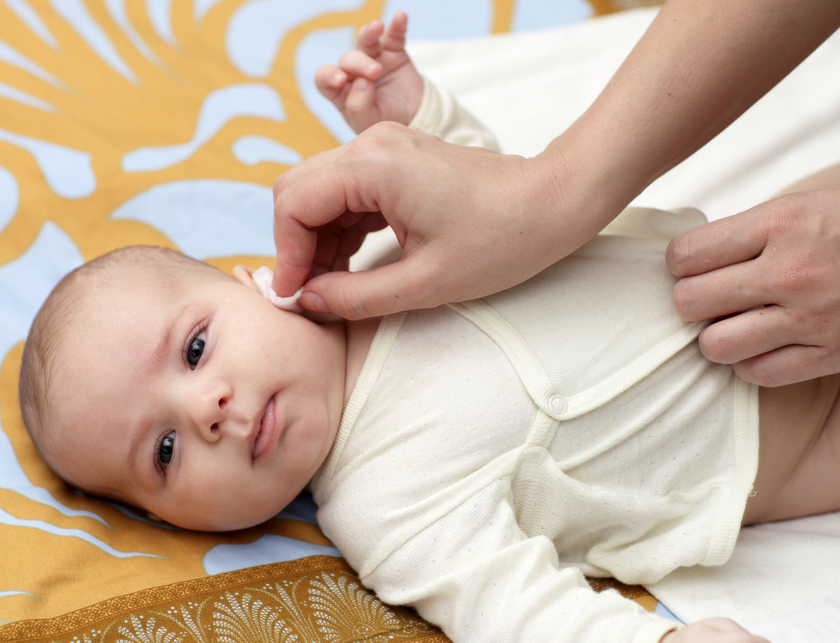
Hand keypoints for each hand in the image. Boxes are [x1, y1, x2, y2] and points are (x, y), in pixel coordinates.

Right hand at [271, 122, 591, 317]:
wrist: (552, 203)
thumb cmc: (501, 239)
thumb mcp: (425, 283)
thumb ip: (356, 296)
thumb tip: (308, 301)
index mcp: (374, 166)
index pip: (295, 203)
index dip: (286, 255)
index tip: (296, 297)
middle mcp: (372, 145)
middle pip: (299, 190)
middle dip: (297, 246)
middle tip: (310, 294)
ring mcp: (384, 148)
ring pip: (320, 192)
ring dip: (318, 240)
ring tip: (333, 287)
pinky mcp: (397, 160)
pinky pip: (348, 192)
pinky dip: (341, 228)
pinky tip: (352, 266)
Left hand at [315, 11, 423, 133]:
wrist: (414, 118)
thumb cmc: (385, 121)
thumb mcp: (369, 123)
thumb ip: (359, 107)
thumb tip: (361, 82)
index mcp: (340, 91)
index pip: (324, 78)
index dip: (328, 75)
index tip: (340, 80)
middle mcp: (353, 72)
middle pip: (348, 59)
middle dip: (359, 63)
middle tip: (375, 72)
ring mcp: (373, 58)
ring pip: (365, 41)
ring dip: (369, 34)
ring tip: (377, 28)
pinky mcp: (393, 51)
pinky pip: (394, 35)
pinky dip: (397, 25)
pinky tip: (400, 17)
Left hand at [667, 184, 839, 385]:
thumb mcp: (815, 203)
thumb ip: (757, 229)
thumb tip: (700, 253)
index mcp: (781, 223)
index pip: (687, 255)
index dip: (679, 264)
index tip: (690, 267)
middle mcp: (789, 271)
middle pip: (691, 302)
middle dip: (690, 302)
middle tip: (707, 299)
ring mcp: (810, 318)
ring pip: (715, 346)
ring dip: (716, 338)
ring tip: (732, 326)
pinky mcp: (831, 355)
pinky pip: (757, 374)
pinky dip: (750, 364)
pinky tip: (762, 347)